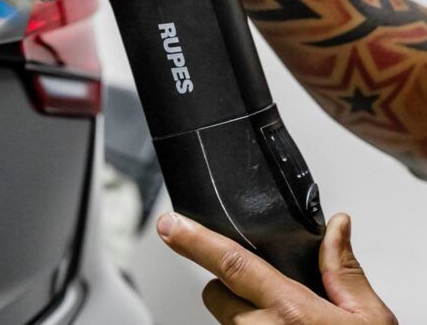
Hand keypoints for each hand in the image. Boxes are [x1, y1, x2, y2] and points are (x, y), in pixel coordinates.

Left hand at [155, 211, 395, 323]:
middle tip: (272, 298)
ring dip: (244, 318)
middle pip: (217, 294)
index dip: (195, 241)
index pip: (231, 264)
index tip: (169, 225)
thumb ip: (344, 271)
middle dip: (232, 288)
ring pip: (226, 321)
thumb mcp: (371, 319)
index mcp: (292, 313)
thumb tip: (336, 228)